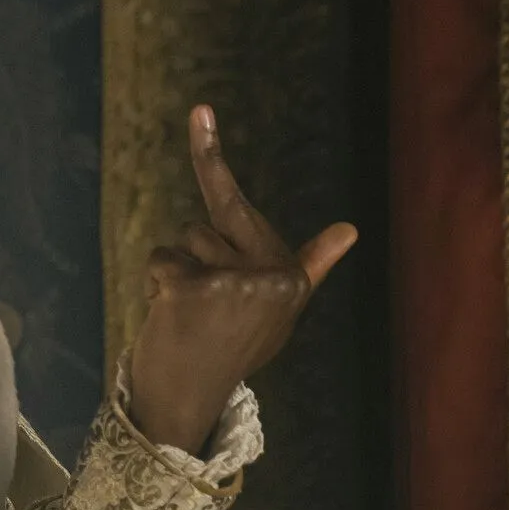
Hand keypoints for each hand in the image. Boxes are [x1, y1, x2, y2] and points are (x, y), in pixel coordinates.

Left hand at [124, 106, 355, 455]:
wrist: (189, 401)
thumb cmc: (233, 348)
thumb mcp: (277, 309)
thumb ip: (307, 266)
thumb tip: (350, 228)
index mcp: (288, 277)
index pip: (236, 205)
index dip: (208, 153)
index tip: (198, 108)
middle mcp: (266, 277)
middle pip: (203, 226)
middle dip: (196, 256)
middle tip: (203, 306)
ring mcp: (230, 283)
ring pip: (181, 244)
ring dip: (177, 276)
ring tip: (192, 318)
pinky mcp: (193, 291)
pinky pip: (162, 263)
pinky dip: (158, 288)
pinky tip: (173, 321)